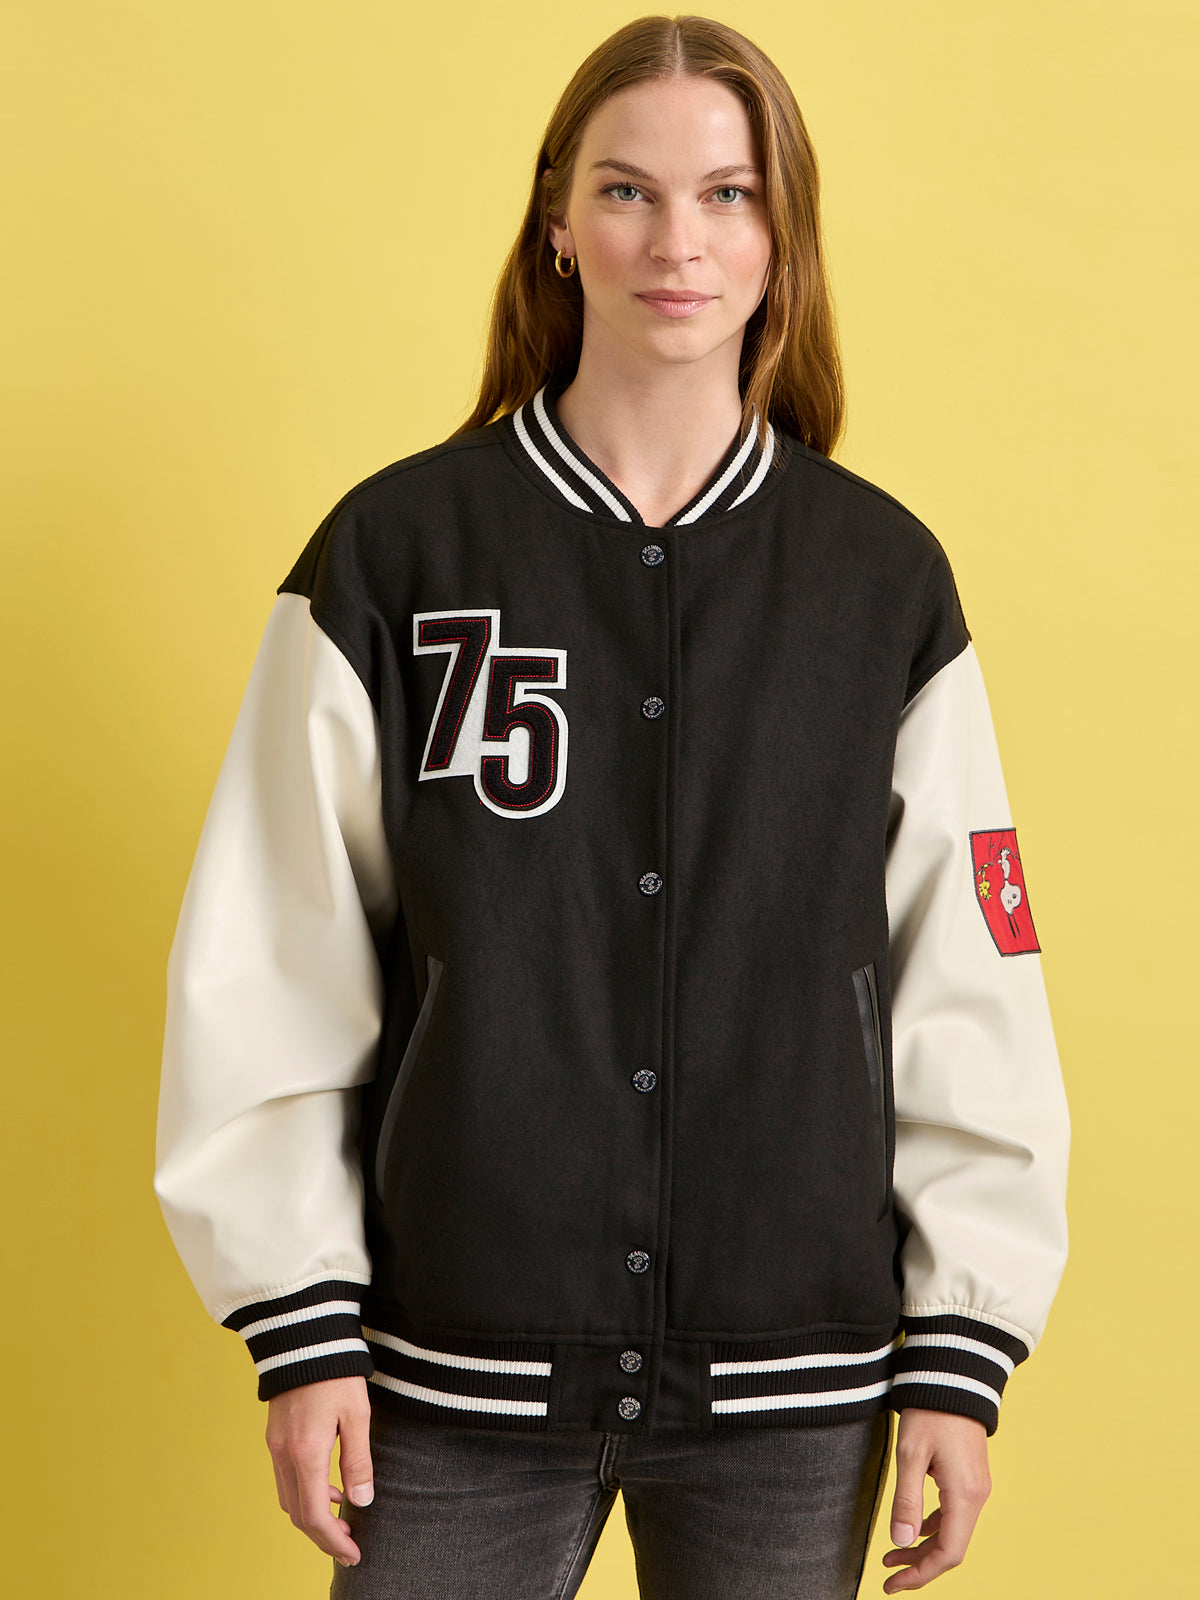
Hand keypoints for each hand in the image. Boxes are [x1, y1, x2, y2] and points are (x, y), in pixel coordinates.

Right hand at [264, 1375, 374, 1567]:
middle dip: (323, 1536)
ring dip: (312, 1516)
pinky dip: (304, 1493)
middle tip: (349, 1545)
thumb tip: (361, 1502)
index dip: (333, 1540)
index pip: (314, 1515)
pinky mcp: (274, 1436)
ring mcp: (275, 1445)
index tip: (353, 1552)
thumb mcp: (358, 1415)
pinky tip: (329, 1487)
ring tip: (343, 1519)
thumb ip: (358, 1461)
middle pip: (297, 1514)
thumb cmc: (336, 1373)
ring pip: (288, 1499)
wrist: (305, 1338)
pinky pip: (285, 1478)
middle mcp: (284, 1454)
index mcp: (306, 1452)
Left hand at [880, 1408, 990, 1591]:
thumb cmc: (931, 1411)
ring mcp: (976, 1487)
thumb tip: (900, 1541)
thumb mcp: (911, 1453)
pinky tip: (912, 1526)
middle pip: (951, 1548)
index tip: (892, 1584)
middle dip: (920, 1565)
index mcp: (964, 1495)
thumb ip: (906, 1499)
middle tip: (888, 1575)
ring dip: (924, 1547)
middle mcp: (977, 1496)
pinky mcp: (970, 1477)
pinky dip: (932, 1526)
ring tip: (893, 1555)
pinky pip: (953, 1514)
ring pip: (952, 1532)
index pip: (948, 1553)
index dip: (920, 1574)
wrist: (954, 1377)